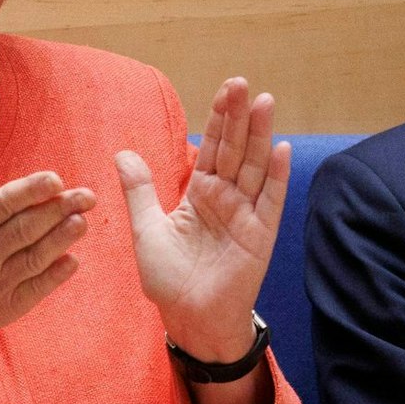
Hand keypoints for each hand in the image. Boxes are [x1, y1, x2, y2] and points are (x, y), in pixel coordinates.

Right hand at [0, 120, 96, 344]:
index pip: (2, 204)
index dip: (30, 191)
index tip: (55, 179)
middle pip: (24, 228)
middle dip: (58, 211)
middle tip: (87, 196)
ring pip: (34, 257)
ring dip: (61, 239)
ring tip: (83, 221)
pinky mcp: (7, 306)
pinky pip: (36, 289)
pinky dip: (55, 275)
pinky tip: (73, 260)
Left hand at [116, 78, 290, 364]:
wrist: (190, 319)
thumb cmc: (169, 280)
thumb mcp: (146, 230)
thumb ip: (139, 191)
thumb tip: (122, 153)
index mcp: (200, 193)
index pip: (212, 147)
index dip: (219, 118)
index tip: (226, 89)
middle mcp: (227, 198)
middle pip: (236, 150)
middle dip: (239, 117)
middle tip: (242, 84)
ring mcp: (246, 215)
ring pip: (255, 168)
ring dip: (261, 136)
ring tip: (264, 102)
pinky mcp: (261, 236)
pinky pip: (271, 202)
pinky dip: (278, 177)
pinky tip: (282, 150)